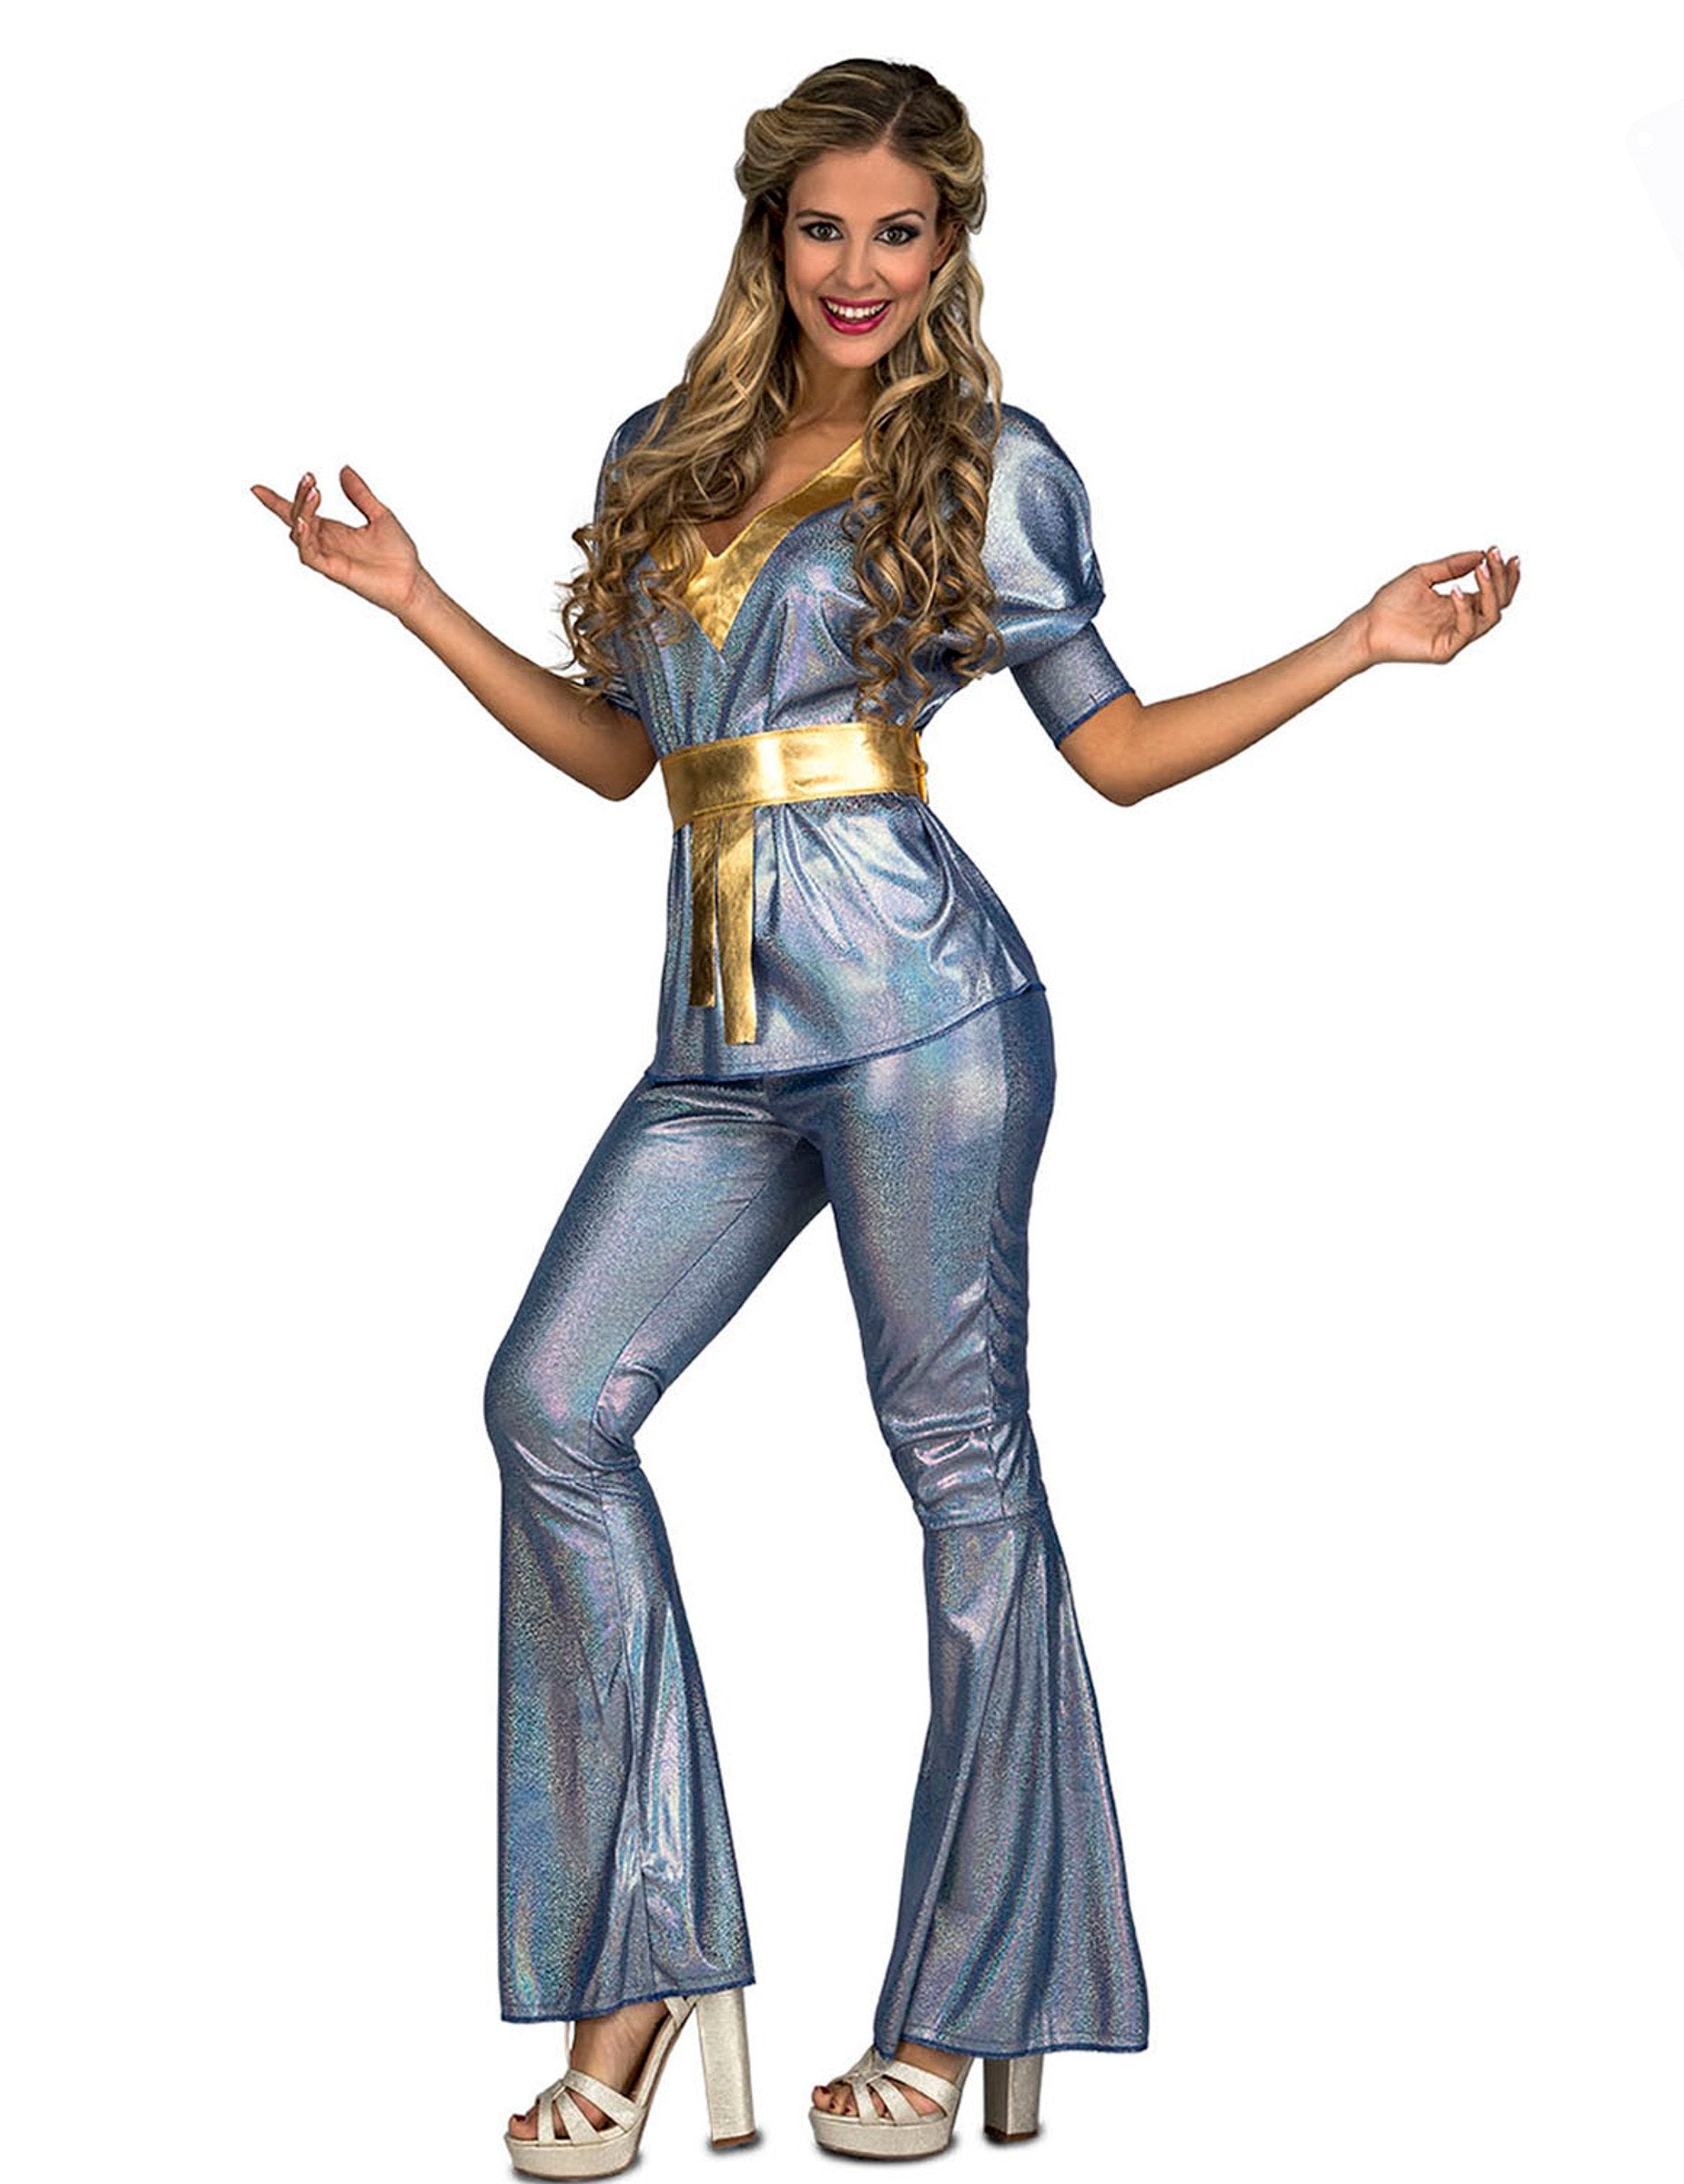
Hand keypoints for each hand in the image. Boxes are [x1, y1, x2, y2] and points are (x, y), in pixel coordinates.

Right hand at [249, 464, 425, 617]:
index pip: (298, 512)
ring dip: (302, 511)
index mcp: (333, 530)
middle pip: (295, 517)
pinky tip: (307, 521)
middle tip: (309, 478)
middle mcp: (326, 543)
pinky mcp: (333, 570)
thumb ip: (359, 494)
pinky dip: (303, 537)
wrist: (412, 581)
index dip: (276, 501)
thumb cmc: (398, 555)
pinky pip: (308, 554)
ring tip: (314, 491)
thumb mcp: (379, 514)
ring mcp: (327, 557)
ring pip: (298, 533)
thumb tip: (344, 470)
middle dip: (296, 497)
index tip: (256, 488)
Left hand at [1359, 547, 1519, 666]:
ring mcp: (1455, 635)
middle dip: (1501, 578)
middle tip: (1495, 557)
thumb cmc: (1390, 603)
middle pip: (1499, 602)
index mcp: (1458, 604)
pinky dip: (1465, 609)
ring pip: (1491, 616)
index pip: (1493, 591)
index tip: (1499, 551)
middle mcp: (1461, 620)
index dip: (1502, 573)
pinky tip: (1455, 591)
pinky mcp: (1446, 649)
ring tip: (1482, 569)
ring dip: (1490, 590)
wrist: (1367, 625)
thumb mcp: (1424, 575)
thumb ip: (1452, 566)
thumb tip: (1480, 554)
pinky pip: (1467, 629)